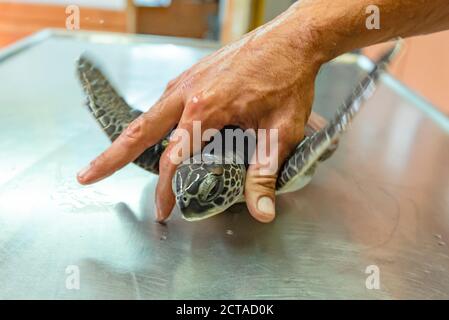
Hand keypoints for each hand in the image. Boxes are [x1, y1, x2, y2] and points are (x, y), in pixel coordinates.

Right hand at [77, 11, 325, 222]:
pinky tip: (156, 134)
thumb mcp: (281, 131)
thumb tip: (261, 211)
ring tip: (112, 160)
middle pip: (138, 131)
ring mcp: (186, 81)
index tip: (163, 211)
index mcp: (204, 109)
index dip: (164, 190)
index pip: (172, 160)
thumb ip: (266, 173)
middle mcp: (186, 93)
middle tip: (87, 176)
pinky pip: (164, 103)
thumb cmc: (287, 80)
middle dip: (111, 157)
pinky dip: (153, 123)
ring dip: (129, 140)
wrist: (292, 40)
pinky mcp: (192, 76)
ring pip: (148, 116)